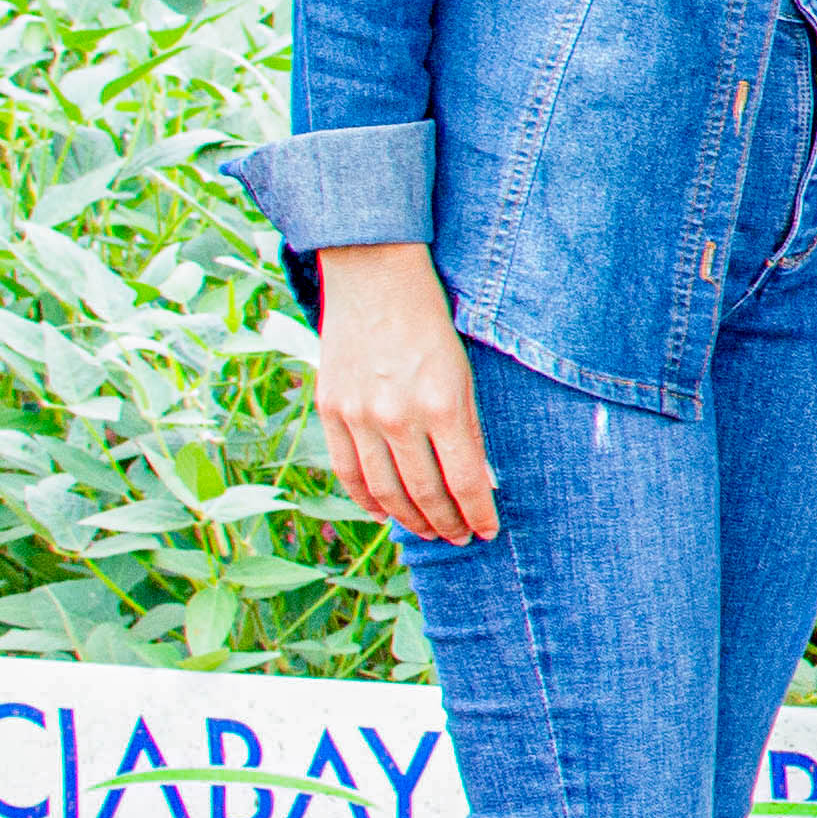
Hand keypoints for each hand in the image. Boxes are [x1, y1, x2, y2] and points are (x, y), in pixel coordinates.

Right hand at [314, 244, 497, 542]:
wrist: (375, 279)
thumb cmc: (432, 324)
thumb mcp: (464, 373)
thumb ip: (467, 428)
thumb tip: (477, 483)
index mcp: (443, 405)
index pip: (465, 482)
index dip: (477, 514)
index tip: (486, 531)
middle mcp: (398, 416)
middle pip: (424, 494)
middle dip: (445, 523)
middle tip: (458, 537)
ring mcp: (359, 415)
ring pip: (385, 491)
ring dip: (409, 519)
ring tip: (427, 531)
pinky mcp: (330, 410)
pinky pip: (347, 471)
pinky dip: (366, 499)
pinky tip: (382, 512)